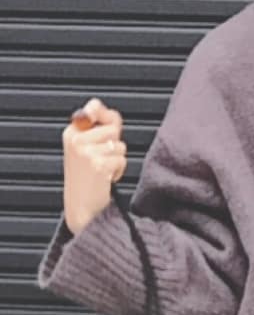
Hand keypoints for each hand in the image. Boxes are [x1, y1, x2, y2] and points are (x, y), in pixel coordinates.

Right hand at [62, 97, 128, 235]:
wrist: (81, 207)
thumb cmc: (87, 178)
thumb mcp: (86, 149)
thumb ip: (99, 129)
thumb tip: (108, 113)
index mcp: (72, 133)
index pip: (95, 108)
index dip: (107, 115)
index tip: (110, 124)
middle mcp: (76, 140)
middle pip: (113, 128)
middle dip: (115, 145)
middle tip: (104, 159)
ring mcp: (86, 152)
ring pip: (120, 145)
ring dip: (118, 160)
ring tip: (104, 171)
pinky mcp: (98, 164)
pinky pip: (121, 160)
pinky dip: (119, 171)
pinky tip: (106, 178)